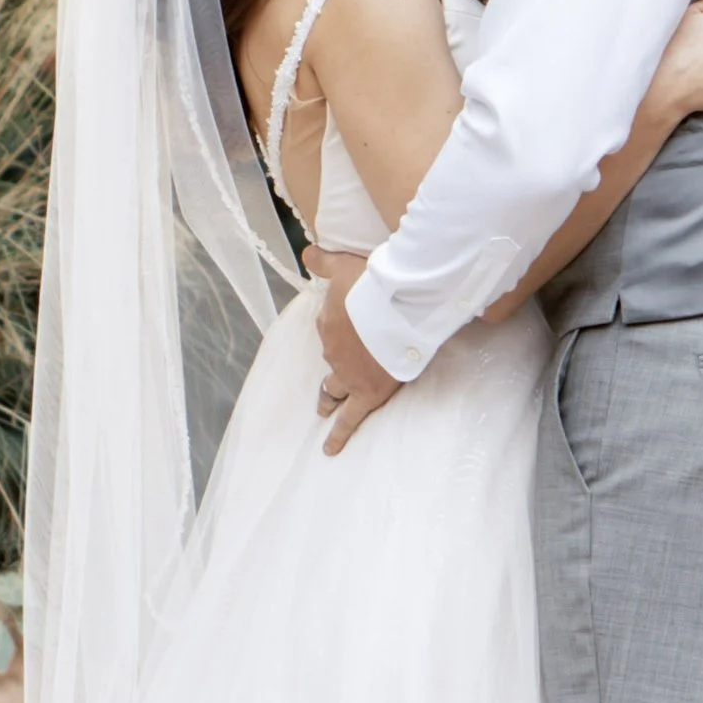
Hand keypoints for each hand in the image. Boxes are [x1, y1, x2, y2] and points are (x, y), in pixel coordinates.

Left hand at [304, 247, 403, 454]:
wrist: (396, 310)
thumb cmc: (374, 285)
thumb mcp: (345, 265)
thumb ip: (325, 260)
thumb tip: (307, 252)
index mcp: (329, 322)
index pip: (328, 327)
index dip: (338, 326)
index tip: (348, 323)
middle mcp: (334, 351)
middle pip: (330, 361)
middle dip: (330, 369)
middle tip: (326, 381)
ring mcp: (348, 375)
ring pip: (334, 390)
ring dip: (328, 399)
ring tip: (324, 409)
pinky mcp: (367, 393)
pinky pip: (350, 420)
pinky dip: (339, 435)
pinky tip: (329, 450)